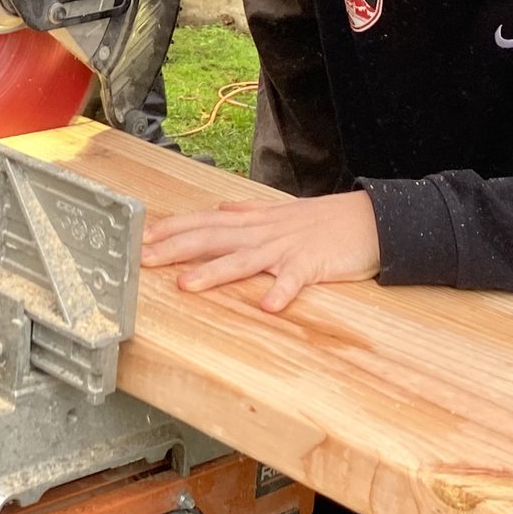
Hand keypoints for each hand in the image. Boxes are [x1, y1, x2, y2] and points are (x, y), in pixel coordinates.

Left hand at [140, 192, 380, 312]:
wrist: (370, 219)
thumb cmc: (324, 220)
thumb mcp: (281, 212)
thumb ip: (249, 211)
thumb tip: (223, 207)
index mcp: (255, 221)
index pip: (205, 221)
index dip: (173, 228)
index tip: (142, 236)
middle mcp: (264, 232)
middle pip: (213, 238)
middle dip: (177, 248)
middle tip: (144, 259)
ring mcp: (287, 248)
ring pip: (244, 260)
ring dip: (214, 272)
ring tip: (186, 285)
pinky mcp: (313, 265)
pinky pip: (294, 280)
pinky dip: (281, 291)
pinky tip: (267, 305)